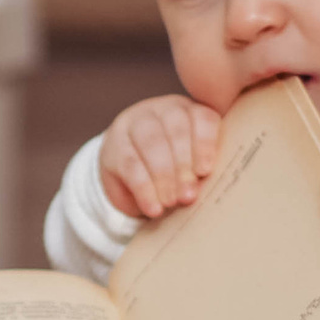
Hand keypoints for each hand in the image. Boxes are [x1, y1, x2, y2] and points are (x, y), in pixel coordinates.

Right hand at [98, 94, 221, 219]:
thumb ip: (198, 173)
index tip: (205, 171)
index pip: (201, 118)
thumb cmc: (172, 172)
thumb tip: (198, 190)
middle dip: (183, 166)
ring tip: (170, 202)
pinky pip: (130, 165)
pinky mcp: (114, 145)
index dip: (205, 143)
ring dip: (164, 177)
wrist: (130, 178)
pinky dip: (144, 190)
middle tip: (188, 196)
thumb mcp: (190, 168)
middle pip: (176, 130)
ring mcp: (134, 123)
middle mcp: (161, 110)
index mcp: (190, 112)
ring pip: (152, 144)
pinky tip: (153, 208)